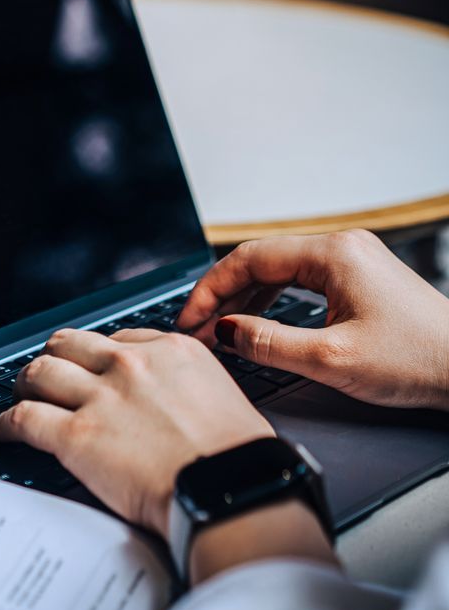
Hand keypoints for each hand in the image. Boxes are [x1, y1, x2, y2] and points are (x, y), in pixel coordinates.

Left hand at [0, 328, 272, 536]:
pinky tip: (7, 431)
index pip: (116, 340)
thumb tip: (171, 398)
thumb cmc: (242, 460)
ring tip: (22, 398)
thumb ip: (186, 386)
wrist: (234, 491)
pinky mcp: (77, 435)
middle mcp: (132, 365)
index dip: (96, 357)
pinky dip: (8, 423)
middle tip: (47, 377)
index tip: (90, 370)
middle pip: (70, 345)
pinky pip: (24, 418)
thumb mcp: (223, 396)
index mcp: (172, 350)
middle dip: (55, 359)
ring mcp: (101, 398)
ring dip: (26, 385)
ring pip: (40, 372)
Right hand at [176, 229, 448, 410]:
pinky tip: (256, 322)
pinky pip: (299, 281)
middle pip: (259, 261)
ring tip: (220, 330)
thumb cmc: (420, 361)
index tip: (190, 320)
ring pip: (278, 271)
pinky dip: (270, 301)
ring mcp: (352, 262)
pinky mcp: (359, 280)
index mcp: (333, 254)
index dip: (210, 290)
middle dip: (222, 296)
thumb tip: (225, 332)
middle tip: (197, 329)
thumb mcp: (331, 359)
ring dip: (244, 299)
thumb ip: (268, 343)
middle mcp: (342, 248)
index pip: (248, 259)